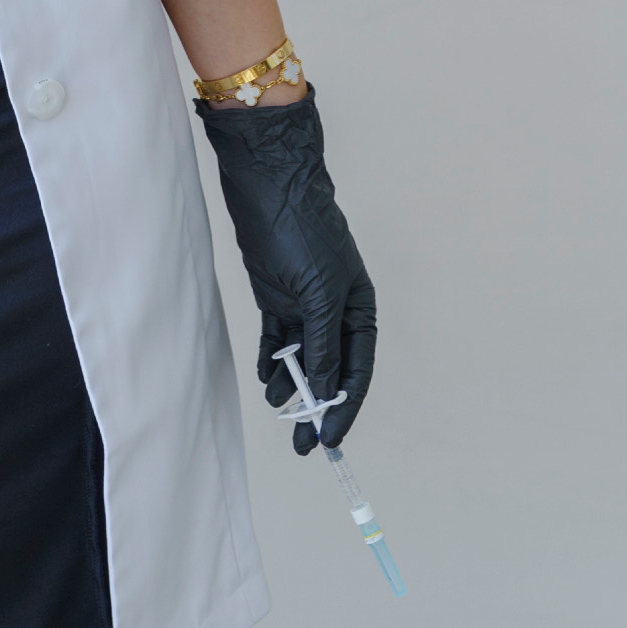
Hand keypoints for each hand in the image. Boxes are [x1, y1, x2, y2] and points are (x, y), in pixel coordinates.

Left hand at [196, 88, 375, 451]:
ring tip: (278, 405)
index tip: (328, 437)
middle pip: (329, 369)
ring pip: (301, 357)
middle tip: (301, 442)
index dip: (344, 407)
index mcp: (358, 309)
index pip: (356, 371)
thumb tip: (327, 391)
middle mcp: (334, 310)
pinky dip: (272, 359)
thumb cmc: (304, 232)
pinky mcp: (276, 294)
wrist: (269, 185)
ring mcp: (304, 303)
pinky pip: (277, 338)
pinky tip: (267, 378)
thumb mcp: (320, 294)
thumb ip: (324, 344)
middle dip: (316, 405)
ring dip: (291, 383)